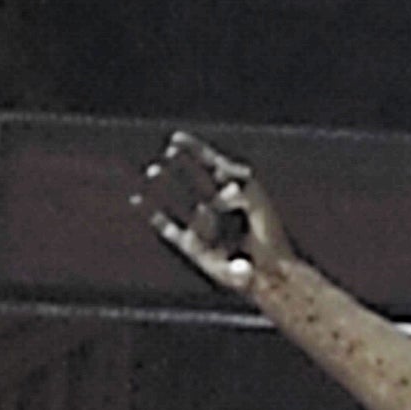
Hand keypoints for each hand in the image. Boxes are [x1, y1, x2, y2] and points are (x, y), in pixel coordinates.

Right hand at [137, 128, 286, 299]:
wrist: (271, 270)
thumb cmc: (268, 234)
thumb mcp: (257, 201)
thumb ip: (237, 187)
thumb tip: (210, 199)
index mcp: (233, 193)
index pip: (211, 166)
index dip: (194, 151)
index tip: (176, 138)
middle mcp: (216, 209)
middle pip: (193, 181)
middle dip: (181, 166)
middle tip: (171, 153)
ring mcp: (204, 228)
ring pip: (179, 201)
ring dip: (166, 185)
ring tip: (154, 170)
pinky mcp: (194, 248)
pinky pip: (169, 230)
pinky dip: (153, 216)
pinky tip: (138, 201)